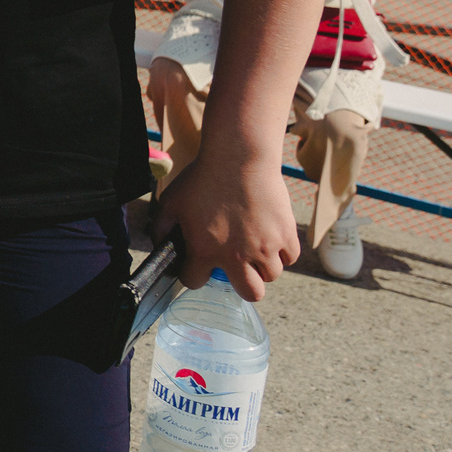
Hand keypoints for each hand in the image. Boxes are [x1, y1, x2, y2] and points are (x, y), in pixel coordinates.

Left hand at [151, 141, 299, 300]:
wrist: (239, 158)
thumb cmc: (204, 178)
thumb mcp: (171, 202)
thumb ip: (161, 229)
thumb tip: (161, 245)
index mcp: (205, 251)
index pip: (195, 282)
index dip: (193, 274)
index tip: (198, 265)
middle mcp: (237, 256)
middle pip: (250, 293)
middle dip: (242, 284)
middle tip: (236, 267)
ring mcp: (266, 247)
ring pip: (271, 276)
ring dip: (263, 267)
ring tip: (254, 249)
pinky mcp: (286, 235)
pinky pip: (290, 258)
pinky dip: (282, 253)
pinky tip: (271, 239)